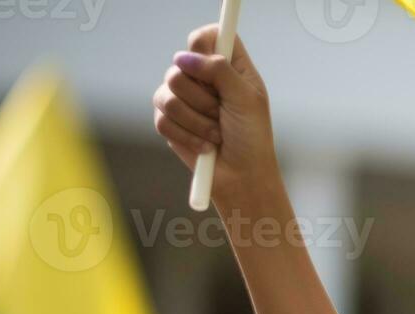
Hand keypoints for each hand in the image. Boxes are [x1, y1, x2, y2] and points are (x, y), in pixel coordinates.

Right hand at [152, 25, 279, 210]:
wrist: (242, 176)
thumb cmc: (252, 138)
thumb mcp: (246, 99)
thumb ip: (220, 71)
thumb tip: (185, 57)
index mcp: (229, 66)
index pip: (208, 36)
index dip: (203, 46)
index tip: (213, 67)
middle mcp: (203, 77)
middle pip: (180, 65)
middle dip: (203, 98)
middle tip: (222, 115)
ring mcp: (183, 97)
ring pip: (168, 92)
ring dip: (197, 121)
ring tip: (216, 134)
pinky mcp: (169, 119)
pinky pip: (163, 118)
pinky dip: (187, 136)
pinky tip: (205, 146)